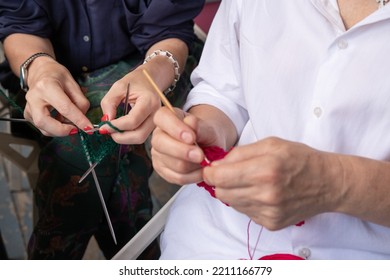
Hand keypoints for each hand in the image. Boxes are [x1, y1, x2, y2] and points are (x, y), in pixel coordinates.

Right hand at [24, 57, 91, 135]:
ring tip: (69, 122)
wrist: (40, 72)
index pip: (64, 108)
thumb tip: (83, 119)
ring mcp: (29, 107)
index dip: (78, 120)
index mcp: (47, 86)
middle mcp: (34, 97)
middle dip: (62, 130)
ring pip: (43, 128)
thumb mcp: (73, 83)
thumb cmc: (57, 76)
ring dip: (60, 130)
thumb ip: (80, 101)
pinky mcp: (28, 114)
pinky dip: (55, 129)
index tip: (89, 128)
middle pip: (44, 122)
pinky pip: (43, 128)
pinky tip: (61, 120)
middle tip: (76, 129)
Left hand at [99, 67, 160, 144]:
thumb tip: (106, 121)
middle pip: (139, 135)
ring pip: (140, 138)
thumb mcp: (118, 87)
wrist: (151, 80)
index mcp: (149, 101)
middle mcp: (156, 114)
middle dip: (121, 137)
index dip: (116, 126)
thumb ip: (109, 103)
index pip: (133, 120)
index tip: (103, 126)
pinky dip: (129, 136)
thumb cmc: (135, 81)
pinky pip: (141, 136)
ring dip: (124, 138)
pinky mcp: (153, 126)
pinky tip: (121, 129)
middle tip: (108, 131)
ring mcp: (156, 122)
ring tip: (114, 129)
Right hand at [150, 107, 218, 184]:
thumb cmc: (206, 134)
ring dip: (193, 165)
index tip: (191, 137)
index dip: (175, 128)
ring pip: (173, 163)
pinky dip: (193, 176)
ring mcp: (158, 154)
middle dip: (183, 152)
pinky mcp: (163, 170)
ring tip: (206, 161)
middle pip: (161, 144)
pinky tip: (202, 170)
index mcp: (167, 118)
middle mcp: (158, 135)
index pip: (161, 117)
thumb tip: (191, 123)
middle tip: (201, 155)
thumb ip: (200, 126)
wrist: (209, 147)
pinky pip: (178, 177)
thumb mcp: (208, 128)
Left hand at [203, 137, 341, 229]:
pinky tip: (262, 193)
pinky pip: (245, 212)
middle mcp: (265, 194)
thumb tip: (215, 165)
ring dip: (235, 192)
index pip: (218, 177)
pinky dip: (248, 202)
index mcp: (264, 170)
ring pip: (231, 203)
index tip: (213, 168)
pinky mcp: (271, 223)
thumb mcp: (270, 144)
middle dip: (221, 182)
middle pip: (221, 192)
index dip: (210, 172)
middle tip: (234, 174)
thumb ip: (239, 153)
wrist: (328, 183)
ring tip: (252, 182)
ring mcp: (268, 212)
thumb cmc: (300, 159)